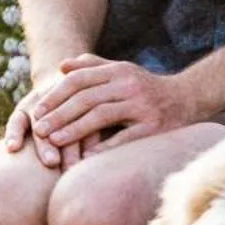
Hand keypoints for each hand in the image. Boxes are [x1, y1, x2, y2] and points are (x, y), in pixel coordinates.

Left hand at [9, 55, 193, 162]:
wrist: (187, 99)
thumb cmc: (146, 88)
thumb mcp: (122, 71)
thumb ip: (93, 66)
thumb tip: (62, 66)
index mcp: (119, 70)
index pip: (79, 80)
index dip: (56, 96)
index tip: (37, 111)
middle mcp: (129, 85)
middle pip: (86, 98)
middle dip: (59, 114)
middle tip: (39, 130)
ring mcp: (142, 105)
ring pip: (101, 115)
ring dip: (74, 129)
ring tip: (54, 141)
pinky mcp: (154, 127)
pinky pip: (124, 138)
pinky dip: (103, 148)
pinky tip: (85, 158)